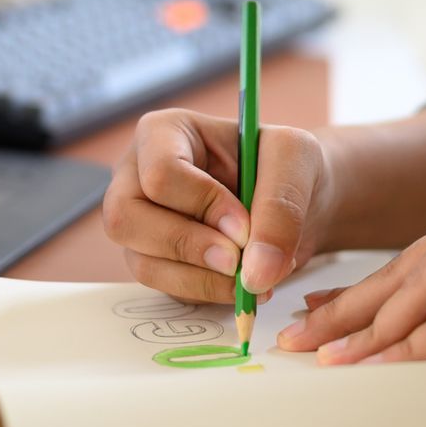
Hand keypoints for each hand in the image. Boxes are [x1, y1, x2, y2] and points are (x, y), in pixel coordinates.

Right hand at [102, 109, 334, 303]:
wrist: (300, 197)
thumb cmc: (287, 164)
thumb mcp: (296, 160)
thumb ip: (280, 206)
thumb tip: (255, 272)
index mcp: (163, 133)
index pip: (160, 173)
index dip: (203, 205)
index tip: (246, 225)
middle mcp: (136, 176)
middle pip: (125, 220)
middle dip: (187, 246)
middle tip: (237, 261)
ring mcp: (141, 223)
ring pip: (143, 263)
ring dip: (202, 279)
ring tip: (253, 277)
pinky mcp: (156, 260)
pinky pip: (167, 288)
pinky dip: (209, 293)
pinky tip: (244, 284)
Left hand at [276, 184, 425, 380]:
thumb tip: (407, 334)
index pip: (416, 258)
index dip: (363, 290)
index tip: (318, 311)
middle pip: (407, 270)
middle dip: (348, 309)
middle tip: (298, 335)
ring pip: (422, 292)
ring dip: (368, 332)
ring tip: (323, 357)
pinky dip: (414, 347)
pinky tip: (376, 364)